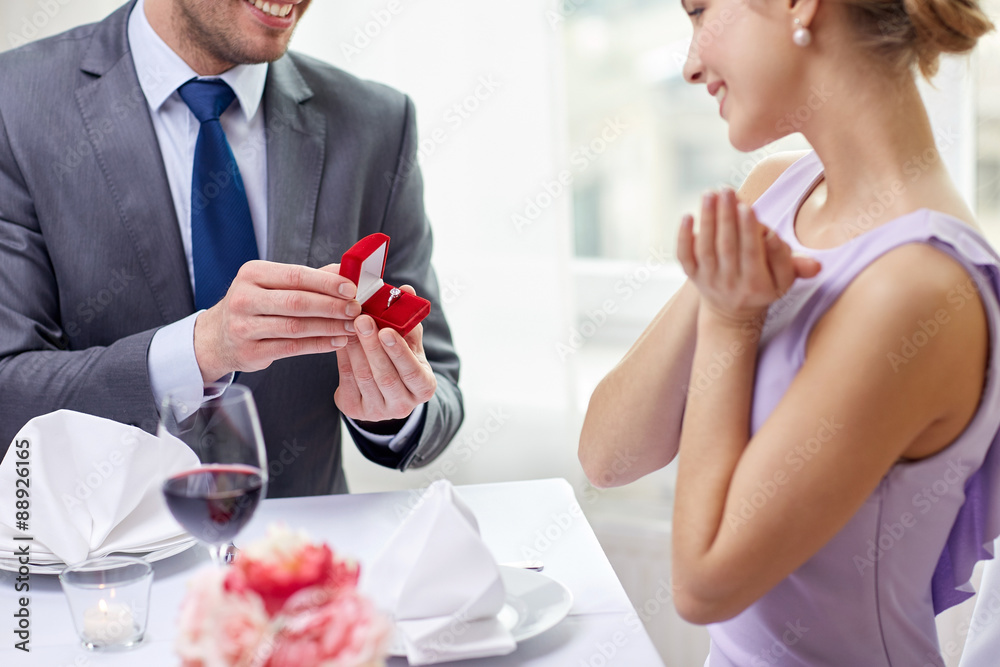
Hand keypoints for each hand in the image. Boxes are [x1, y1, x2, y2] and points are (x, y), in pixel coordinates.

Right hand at [194, 260, 360, 381]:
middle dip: (331, 306)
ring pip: (295, 327)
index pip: (296, 275)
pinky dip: (319, 345)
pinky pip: (292, 348)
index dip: (326, 282)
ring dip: (329, 327)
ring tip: (351, 327)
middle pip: (297, 302)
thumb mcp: (272, 284)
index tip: (351, 288)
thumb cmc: (255, 305)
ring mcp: (244, 327)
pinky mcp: (250, 352)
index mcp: (252, 274)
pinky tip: (337, 341)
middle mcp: (244, 298)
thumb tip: (345, 270)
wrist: (217, 337)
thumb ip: (308, 278)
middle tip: (355, 309)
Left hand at [333, 285, 436, 422]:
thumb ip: (408, 320)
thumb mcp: (410, 343)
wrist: (384, 392)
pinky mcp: (355, 409)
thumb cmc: (400, 360)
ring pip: (364, 376)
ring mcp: (378, 412)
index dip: (399, 352)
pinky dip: (344, 356)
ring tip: (349, 324)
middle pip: (385, 375)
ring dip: (355, 347)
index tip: (386, 330)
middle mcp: (403, 405)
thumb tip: (406, 290)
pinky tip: (341, 338)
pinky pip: (347, 379)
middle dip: (372, 345)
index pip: (412, 371)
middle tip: (361, 320)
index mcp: (424, 388)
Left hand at [676, 188, 821, 325]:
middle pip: (727, 247)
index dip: (748, 231)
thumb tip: (778, 239)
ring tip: (710, 194)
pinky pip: (685, 257)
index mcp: (756, 284)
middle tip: (727, 190)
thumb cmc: (764, 286)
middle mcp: (730, 284)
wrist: (733, 314)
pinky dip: (683, 238)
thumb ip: (793, 262)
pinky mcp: (693, 276)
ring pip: (706, 249)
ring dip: (707, 220)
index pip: (751, 254)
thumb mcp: (785, 280)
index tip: (747, 207)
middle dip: (726, 217)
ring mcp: (709, 280)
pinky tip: (687, 216)